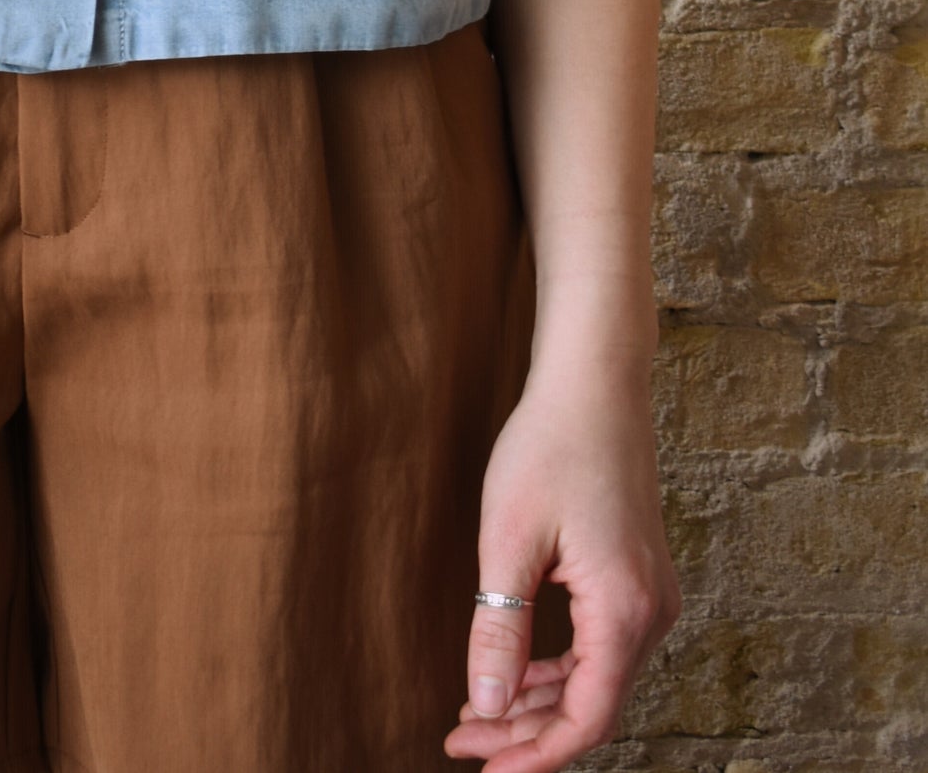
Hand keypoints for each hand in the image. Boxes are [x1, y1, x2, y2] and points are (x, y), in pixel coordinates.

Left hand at [442, 346, 678, 771]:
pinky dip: (558, 668)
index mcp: (626, 610)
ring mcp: (651, 596)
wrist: (595, 380)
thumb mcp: (509, 539)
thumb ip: (499, 629)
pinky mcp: (639, 579)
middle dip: (527, 732)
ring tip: (476, 713)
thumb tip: (489, 708)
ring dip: (539, 702)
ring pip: (597, 679)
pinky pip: (601, 647)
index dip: (536, 756)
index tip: (484, 771)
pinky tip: (514, 673)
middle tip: (462, 741)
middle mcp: (653, 613)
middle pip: (593, 706)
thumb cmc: (550, 445)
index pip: (589, 720)